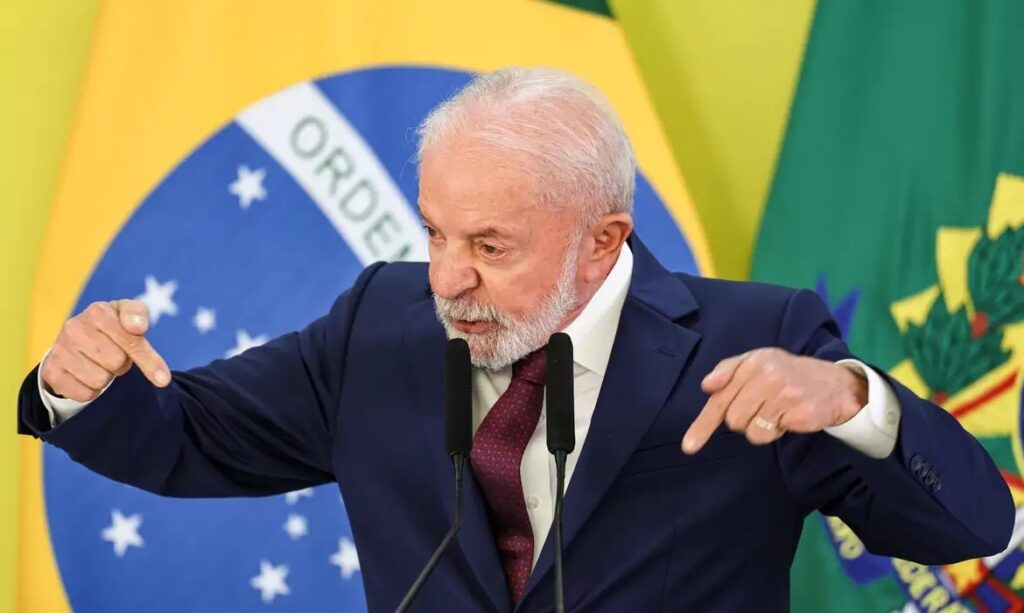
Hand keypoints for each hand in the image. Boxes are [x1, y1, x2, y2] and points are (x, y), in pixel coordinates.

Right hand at [40, 300, 170, 402]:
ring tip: (99, 363)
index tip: (163, 378)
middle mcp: (74, 327)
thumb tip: (138, 327)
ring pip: (100, 380)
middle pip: (117, 362)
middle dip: (122, 363)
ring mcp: (59, 350)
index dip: (148, 360)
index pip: (132, 341)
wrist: (74, 339)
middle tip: (114, 355)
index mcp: (97, 311)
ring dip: (107, 377)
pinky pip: (85, 394)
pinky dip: (92, 390)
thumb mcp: (130, 315)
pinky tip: (86, 375)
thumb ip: (139, 317)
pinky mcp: (51, 372)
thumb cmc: (112, 326)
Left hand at [682, 348, 866, 453]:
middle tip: (761, 408)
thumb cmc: (787, 374)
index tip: (689, 446)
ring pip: (749, 431)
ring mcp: (784, 393)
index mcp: (752, 362)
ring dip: (760, 428)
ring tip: (776, 412)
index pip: (720, 397)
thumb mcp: (757, 362)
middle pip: (732, 419)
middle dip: (743, 420)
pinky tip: (788, 418)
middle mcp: (767, 375)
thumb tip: (707, 386)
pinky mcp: (799, 412)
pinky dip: (776, 432)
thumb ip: (728, 371)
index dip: (703, 424)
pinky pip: (769, 435)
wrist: (835, 384)